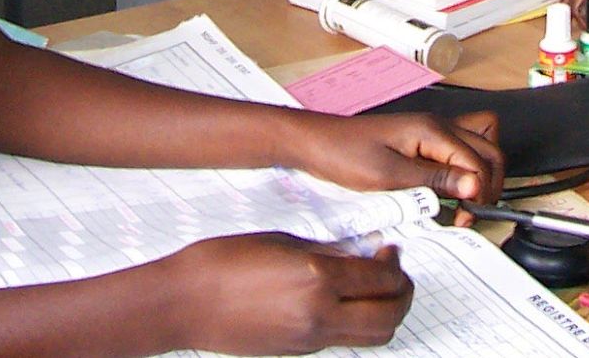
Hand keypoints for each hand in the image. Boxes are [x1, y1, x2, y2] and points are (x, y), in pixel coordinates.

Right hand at [167, 233, 413, 354]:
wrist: (185, 302)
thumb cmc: (223, 261)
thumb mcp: (281, 241)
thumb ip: (326, 252)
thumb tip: (359, 255)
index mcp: (316, 277)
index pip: (382, 278)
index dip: (395, 263)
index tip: (391, 251)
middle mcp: (319, 313)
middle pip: (389, 315)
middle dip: (403, 293)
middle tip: (396, 272)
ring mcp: (310, 338)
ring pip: (374, 336)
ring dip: (386, 313)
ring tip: (376, 290)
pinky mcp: (299, 351)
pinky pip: (344, 340)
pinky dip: (357, 323)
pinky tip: (344, 302)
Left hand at [292, 111, 502, 224]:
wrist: (316, 143)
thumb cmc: (345, 155)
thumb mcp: (390, 176)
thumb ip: (435, 181)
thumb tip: (474, 186)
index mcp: (432, 130)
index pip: (478, 161)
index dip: (479, 193)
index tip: (465, 217)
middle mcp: (437, 126)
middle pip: (489, 150)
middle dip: (488, 184)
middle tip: (470, 213)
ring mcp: (431, 132)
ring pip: (478, 146)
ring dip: (481, 174)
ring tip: (464, 201)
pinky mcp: (422, 140)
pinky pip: (458, 150)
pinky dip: (463, 168)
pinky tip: (449, 188)